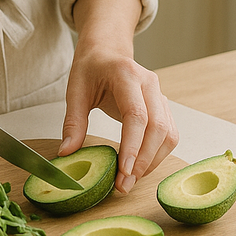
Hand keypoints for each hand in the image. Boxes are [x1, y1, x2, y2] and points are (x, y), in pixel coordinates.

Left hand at [60, 0, 178, 192]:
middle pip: (158, 128)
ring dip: (152, 162)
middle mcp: (150, 84)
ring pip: (168, 134)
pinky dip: (157, 155)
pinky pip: (169, 134)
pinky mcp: (163, 107)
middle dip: (143, 161)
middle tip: (124, 185)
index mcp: (127, 75)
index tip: (123, 171)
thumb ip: (73, 121)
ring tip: (130, 181)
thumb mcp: (75, 90)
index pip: (137, 115)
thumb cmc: (91, 67)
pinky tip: (139, 167)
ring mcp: (160, 95)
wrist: (107, 50)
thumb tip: (66, 153)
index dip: (133, 146)